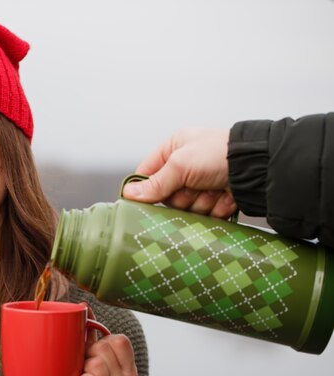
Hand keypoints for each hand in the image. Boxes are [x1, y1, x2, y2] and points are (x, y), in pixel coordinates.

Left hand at [56, 334, 137, 375]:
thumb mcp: (86, 351)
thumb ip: (89, 328)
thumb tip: (84, 305)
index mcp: (127, 370)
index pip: (120, 340)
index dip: (101, 340)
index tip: (92, 351)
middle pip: (104, 349)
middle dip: (87, 352)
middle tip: (80, 365)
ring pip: (97, 365)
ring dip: (80, 367)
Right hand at [121, 128, 236, 217]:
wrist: (258, 167)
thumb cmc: (219, 153)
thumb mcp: (180, 164)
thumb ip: (155, 182)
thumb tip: (130, 193)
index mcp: (173, 149)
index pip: (147, 173)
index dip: (146, 188)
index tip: (144, 201)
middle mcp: (186, 166)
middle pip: (167, 197)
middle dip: (181, 197)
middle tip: (193, 187)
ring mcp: (202, 184)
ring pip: (186, 208)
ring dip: (200, 203)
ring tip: (214, 189)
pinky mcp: (216, 198)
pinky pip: (205, 214)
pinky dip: (215, 208)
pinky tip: (224, 196)